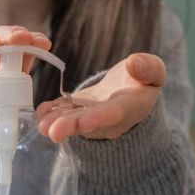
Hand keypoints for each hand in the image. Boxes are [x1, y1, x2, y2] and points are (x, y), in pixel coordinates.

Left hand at [36, 53, 166, 141]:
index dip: (100, 117)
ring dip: (56, 122)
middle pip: (89, 123)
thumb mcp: (154, 72)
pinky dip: (52, 112)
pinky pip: (64, 113)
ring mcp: (91, 117)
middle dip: (71, 126)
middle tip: (53, 131)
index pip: (115, 113)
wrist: (130, 92)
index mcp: (131, 107)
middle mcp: (109, 119)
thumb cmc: (143, 80)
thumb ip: (149, 68)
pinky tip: (40, 112)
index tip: (85, 121)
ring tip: (41, 124)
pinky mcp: (77, 111)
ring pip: (73, 120)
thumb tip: (134, 63)